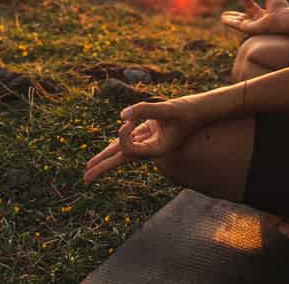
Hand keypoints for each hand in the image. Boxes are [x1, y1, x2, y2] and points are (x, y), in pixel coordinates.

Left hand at [81, 99, 201, 182]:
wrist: (204, 112)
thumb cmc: (189, 112)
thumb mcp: (168, 109)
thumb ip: (144, 110)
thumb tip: (122, 115)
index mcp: (156, 151)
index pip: (128, 148)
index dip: (122, 135)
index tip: (128, 120)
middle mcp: (150, 148)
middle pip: (121, 159)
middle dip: (102, 167)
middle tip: (85, 179)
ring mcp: (150, 140)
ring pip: (123, 149)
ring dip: (107, 155)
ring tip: (90, 167)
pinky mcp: (151, 130)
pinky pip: (130, 138)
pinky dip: (119, 141)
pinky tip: (109, 148)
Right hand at [221, 0, 288, 36]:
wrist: (284, 17)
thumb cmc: (280, 5)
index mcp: (263, 13)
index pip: (250, 5)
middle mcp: (257, 21)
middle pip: (243, 17)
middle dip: (235, 16)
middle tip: (227, 14)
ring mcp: (252, 26)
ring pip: (238, 23)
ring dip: (230, 20)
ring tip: (222, 17)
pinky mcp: (248, 29)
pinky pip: (236, 25)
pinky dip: (229, 22)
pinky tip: (223, 19)